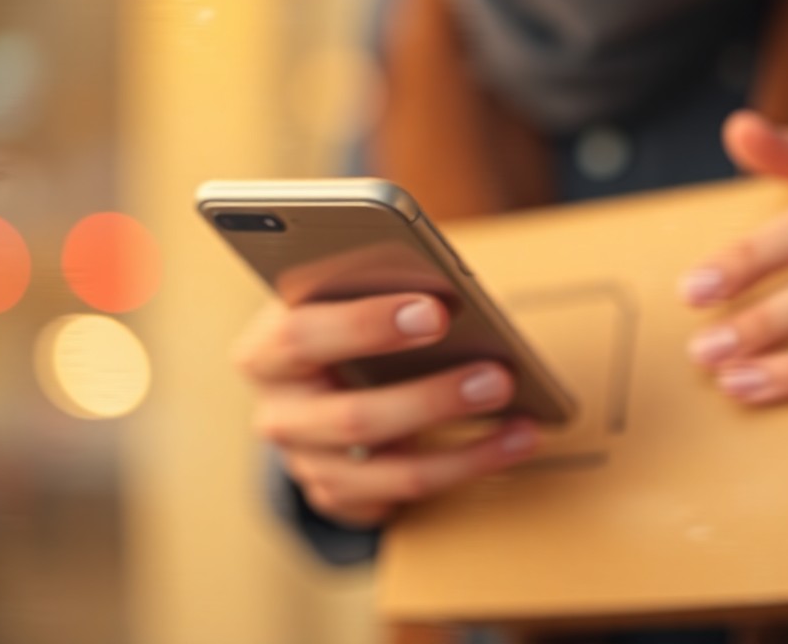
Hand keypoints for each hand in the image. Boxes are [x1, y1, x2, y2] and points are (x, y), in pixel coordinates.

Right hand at [234, 294, 538, 527]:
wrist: (314, 377)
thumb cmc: (342, 316)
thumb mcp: (342, 293)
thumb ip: (377, 289)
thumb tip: (451, 295)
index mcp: (265, 350)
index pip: (301, 337)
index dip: (366, 325)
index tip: (437, 310)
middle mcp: (278, 414)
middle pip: (351, 418)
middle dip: (431, 399)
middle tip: (498, 376)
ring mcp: (307, 465)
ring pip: (387, 473)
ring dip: (463, 452)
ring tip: (522, 424)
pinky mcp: (341, 498)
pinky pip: (406, 497)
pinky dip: (467, 468)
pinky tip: (512, 443)